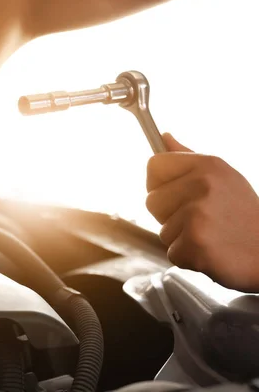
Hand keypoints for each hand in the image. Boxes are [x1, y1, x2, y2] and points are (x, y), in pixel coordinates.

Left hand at [146, 133, 258, 292]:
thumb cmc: (242, 216)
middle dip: (169, 215)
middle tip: (202, 220)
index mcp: (208, 165)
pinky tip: (211, 251)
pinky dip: (189, 258)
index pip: (154, 166)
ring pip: (162, 230)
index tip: (177, 195)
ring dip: (181, 238)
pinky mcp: (196, 242)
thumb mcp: (222, 178)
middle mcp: (203, 184)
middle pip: (151, 200)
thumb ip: (188, 158)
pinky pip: (172, 252)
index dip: (159, 185)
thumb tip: (164, 137)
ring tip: (210, 235)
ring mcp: (198, 213)